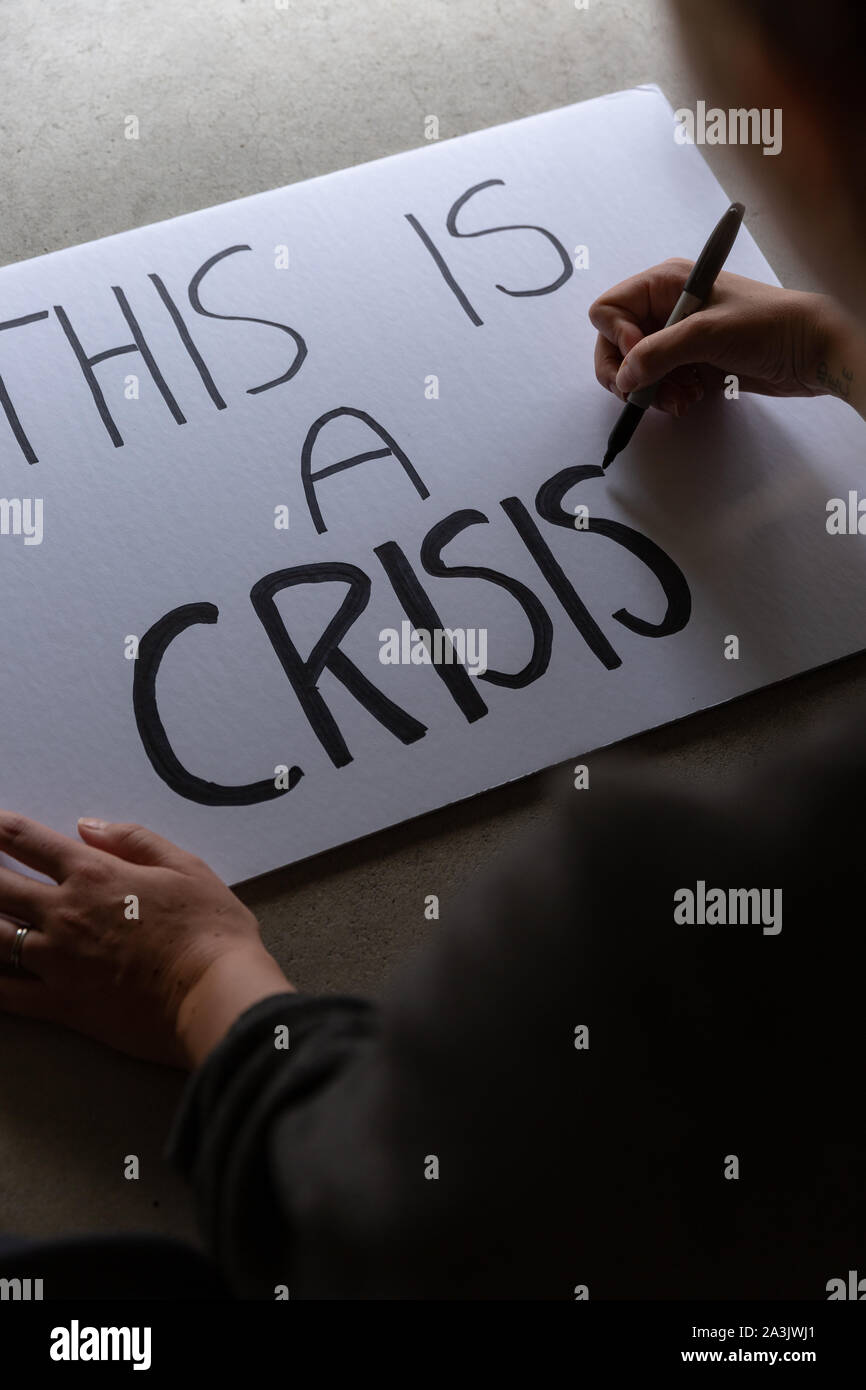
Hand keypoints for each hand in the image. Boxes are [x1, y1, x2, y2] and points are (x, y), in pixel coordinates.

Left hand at [0, 813, 291, 1067]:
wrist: (217, 993)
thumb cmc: (210, 928)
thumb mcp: (185, 866)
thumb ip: (134, 840)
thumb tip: (87, 825)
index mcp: (94, 874)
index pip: (28, 841)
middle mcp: (64, 914)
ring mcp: (56, 963)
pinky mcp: (60, 1006)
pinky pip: (5, 995)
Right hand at [589, 260, 852, 415]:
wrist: (809, 350)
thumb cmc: (765, 325)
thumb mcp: (706, 334)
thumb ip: (657, 354)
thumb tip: (623, 377)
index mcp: (663, 285)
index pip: (608, 311)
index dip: (616, 339)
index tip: (639, 357)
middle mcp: (664, 308)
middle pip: (615, 345)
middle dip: (629, 373)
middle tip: (644, 396)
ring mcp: (677, 337)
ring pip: (636, 370)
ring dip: (651, 390)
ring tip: (680, 399)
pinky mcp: (690, 362)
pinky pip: (659, 383)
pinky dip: (668, 396)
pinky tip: (692, 398)